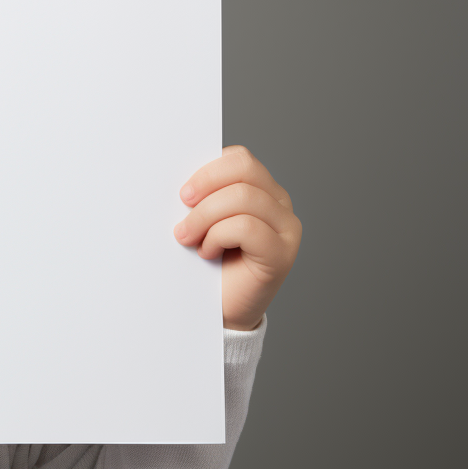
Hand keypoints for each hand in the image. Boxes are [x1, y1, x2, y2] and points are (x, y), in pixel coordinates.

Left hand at [174, 145, 301, 330]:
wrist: (217, 310)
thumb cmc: (205, 263)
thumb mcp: (200, 221)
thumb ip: (201, 197)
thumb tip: (182, 182)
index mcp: (261, 189)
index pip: (240, 158)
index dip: (208, 171)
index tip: (183, 194)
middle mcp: (280, 204)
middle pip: (244, 171)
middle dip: (205, 187)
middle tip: (182, 210)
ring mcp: (286, 228)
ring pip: (243, 197)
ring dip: (205, 217)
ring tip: (189, 239)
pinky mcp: (282, 253)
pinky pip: (247, 227)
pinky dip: (218, 236)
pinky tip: (207, 252)